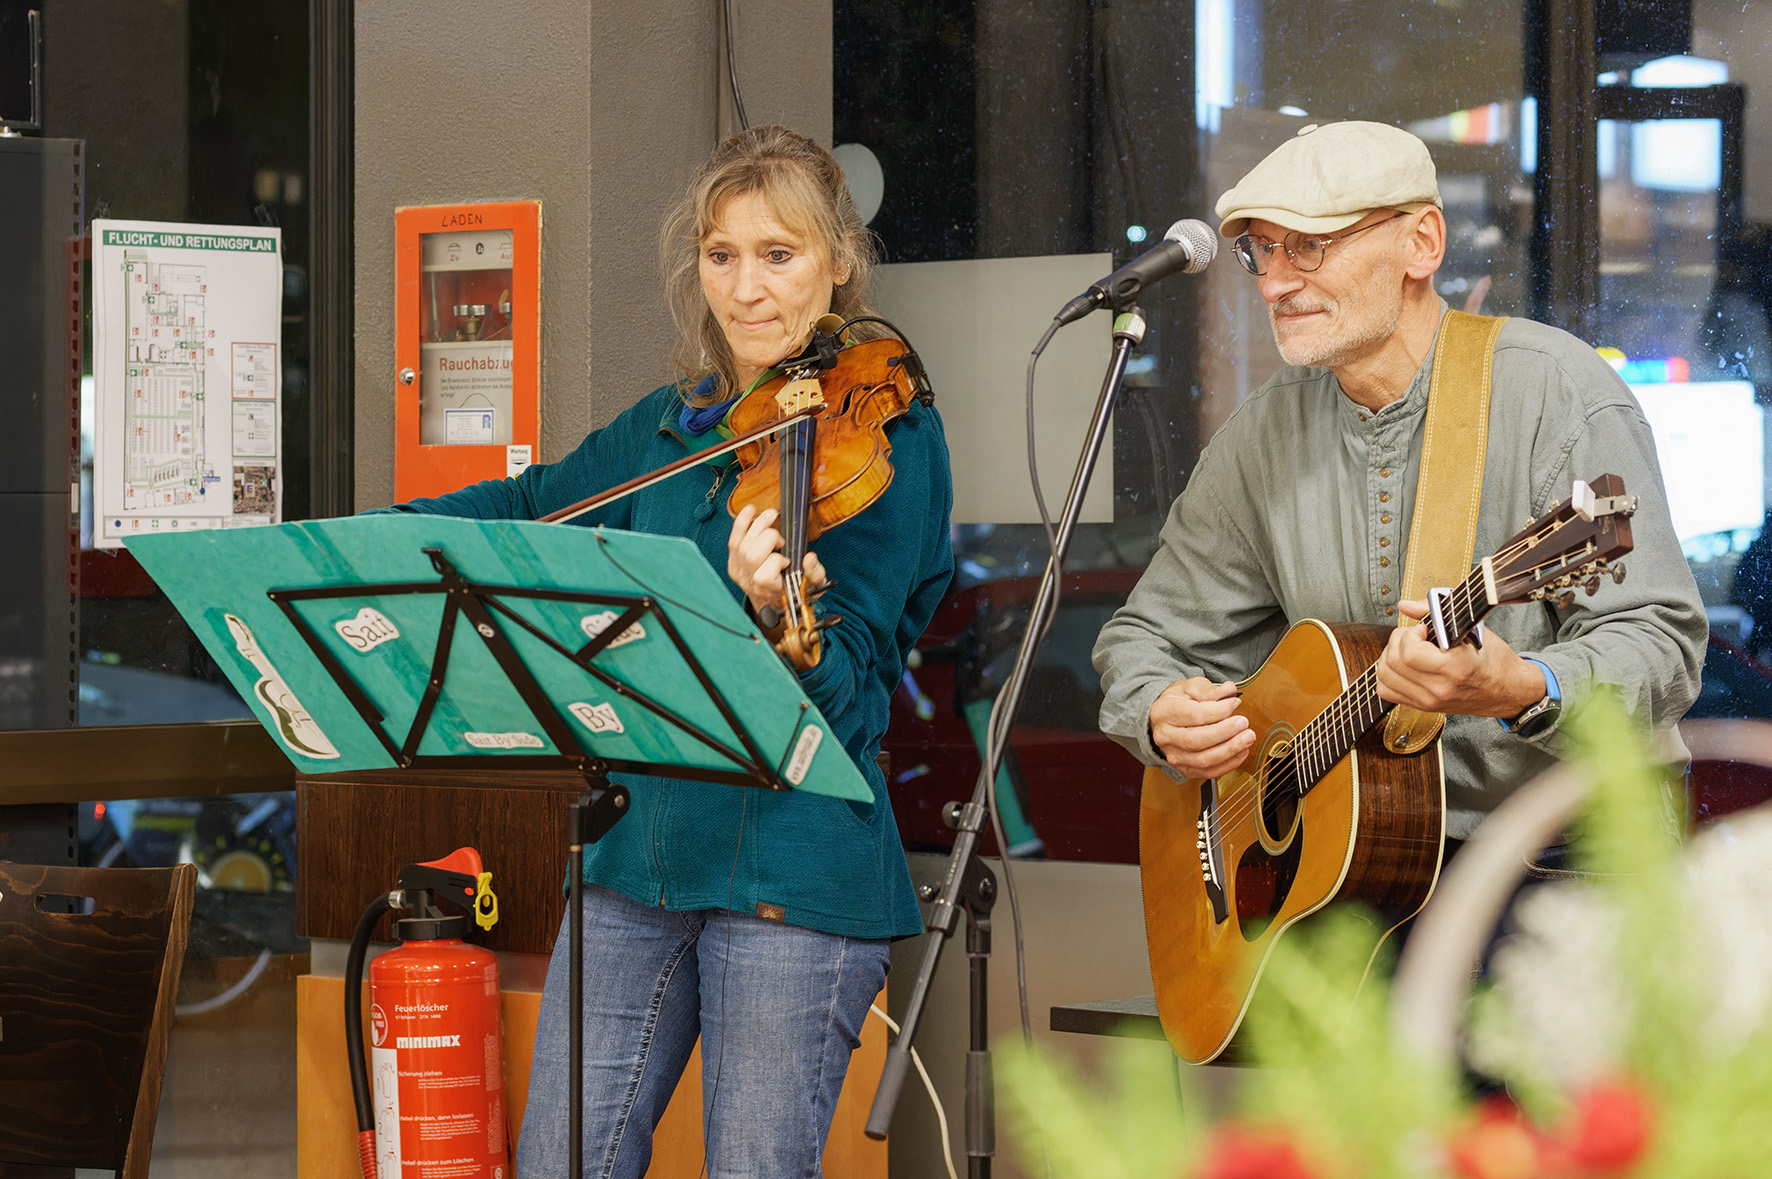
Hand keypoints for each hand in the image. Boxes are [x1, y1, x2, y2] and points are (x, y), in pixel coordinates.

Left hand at [727, 505, 826, 614]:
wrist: (774, 601)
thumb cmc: (794, 591)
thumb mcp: (812, 586)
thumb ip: (814, 573)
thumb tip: (809, 557)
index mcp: (770, 590)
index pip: (764, 575)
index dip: (777, 562)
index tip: (787, 561)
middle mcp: (751, 582)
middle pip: (751, 555)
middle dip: (768, 539)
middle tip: (780, 541)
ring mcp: (740, 572)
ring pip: (741, 544)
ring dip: (757, 525)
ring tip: (771, 516)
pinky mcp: (734, 563)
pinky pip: (734, 540)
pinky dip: (741, 523)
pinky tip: (750, 510)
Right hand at [1150, 677, 1252, 779]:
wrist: (1165, 720)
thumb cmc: (1179, 702)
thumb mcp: (1190, 687)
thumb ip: (1210, 690)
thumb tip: (1229, 691)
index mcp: (1164, 712)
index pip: (1194, 715)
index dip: (1219, 710)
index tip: (1235, 703)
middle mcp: (1165, 736)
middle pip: (1197, 740)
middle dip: (1225, 733)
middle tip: (1244, 723)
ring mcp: (1173, 755)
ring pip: (1203, 760)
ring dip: (1230, 750)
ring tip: (1247, 738)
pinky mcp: (1185, 768)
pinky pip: (1209, 772)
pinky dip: (1229, 764)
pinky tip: (1241, 751)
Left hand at [1374, 599, 1546, 716]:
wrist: (1509, 691)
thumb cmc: (1495, 660)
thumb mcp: (1473, 629)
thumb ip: (1434, 613)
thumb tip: (1404, 605)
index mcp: (1454, 668)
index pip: (1409, 652)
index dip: (1410, 634)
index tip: (1423, 629)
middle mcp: (1439, 688)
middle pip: (1392, 662)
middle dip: (1398, 641)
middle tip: (1414, 636)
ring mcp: (1429, 701)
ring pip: (1384, 676)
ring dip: (1390, 656)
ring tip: (1408, 649)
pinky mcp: (1423, 707)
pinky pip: (1386, 691)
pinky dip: (1388, 675)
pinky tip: (1403, 665)